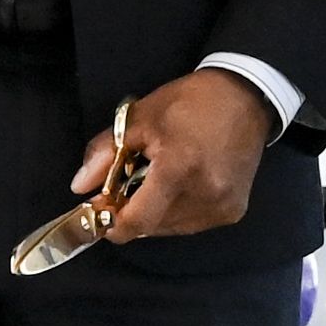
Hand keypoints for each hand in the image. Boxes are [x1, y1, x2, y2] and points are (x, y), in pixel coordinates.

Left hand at [86, 68, 279, 243]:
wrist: (245, 97)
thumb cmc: (190, 103)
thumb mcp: (140, 118)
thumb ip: (105, 154)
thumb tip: (80, 187)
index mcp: (178, 169)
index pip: (137, 221)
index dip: (113, 223)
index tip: (102, 212)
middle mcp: (204, 195)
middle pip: (151, 227)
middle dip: (133, 212)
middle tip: (129, 186)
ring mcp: (222, 207)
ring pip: (171, 228)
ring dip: (156, 213)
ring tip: (159, 182)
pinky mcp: (233, 211)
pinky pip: (192, 224)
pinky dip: (178, 212)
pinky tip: (181, 186)